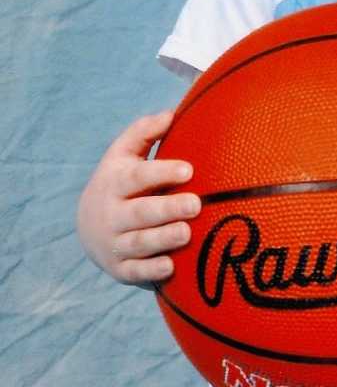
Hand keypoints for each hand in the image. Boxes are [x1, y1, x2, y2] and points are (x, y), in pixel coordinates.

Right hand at [77, 110, 199, 286]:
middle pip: (140, 212)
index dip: (162, 172)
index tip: (189, 169)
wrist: (90, 227)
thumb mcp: (124, 155)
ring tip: (187, 232)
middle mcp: (113, 214)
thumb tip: (172, 113)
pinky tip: (172, 266)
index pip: (138, 177)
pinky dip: (151, 271)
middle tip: (195, 205)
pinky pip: (136, 273)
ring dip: (163, 239)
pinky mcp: (121, 269)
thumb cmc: (121, 182)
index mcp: (116, 183)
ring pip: (139, 243)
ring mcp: (115, 243)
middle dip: (167, 209)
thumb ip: (144, 132)